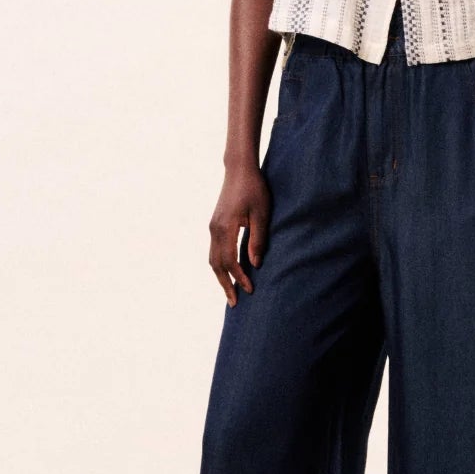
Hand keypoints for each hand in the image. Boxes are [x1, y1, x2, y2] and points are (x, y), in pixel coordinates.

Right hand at [209, 165, 270, 303]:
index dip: (240, 277)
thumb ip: (258, 239)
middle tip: (234, 303)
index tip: (250, 290)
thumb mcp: (262, 213)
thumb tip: (255, 264)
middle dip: (225, 285)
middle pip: (216, 265)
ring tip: (230, 292)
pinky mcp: (215, 225)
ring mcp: (212, 227)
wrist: (239, 170)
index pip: (230, 261)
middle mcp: (214, 230)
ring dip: (221, 277)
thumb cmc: (254, 189)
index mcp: (225, 228)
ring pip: (212, 259)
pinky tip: (228, 273)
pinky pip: (214, 251)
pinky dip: (219, 265)